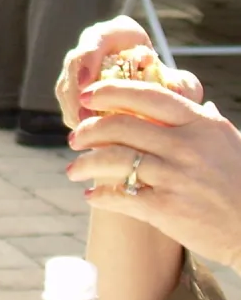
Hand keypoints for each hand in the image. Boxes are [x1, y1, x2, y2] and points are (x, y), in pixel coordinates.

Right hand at [55, 16, 201, 127]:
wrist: (159, 91)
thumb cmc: (170, 83)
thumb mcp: (181, 81)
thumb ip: (183, 85)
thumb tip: (176, 90)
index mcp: (117, 33)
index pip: (95, 39)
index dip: (87, 59)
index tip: (87, 82)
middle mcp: (92, 46)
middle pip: (73, 65)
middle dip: (76, 92)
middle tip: (84, 117)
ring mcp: (79, 68)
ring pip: (66, 87)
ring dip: (73, 109)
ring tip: (85, 133)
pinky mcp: (73, 91)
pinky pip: (69, 103)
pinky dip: (76, 119)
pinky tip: (88, 138)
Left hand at [66, 82, 240, 271]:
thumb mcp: (227, 141)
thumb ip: (203, 120)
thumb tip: (196, 99)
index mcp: (200, 124)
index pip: (146, 95)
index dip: (110, 91)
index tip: (86, 96)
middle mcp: (186, 146)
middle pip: (120, 126)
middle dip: (88, 130)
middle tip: (74, 138)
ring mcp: (175, 177)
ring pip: (113, 159)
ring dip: (85, 164)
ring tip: (74, 169)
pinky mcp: (166, 208)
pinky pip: (121, 195)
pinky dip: (101, 196)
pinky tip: (92, 197)